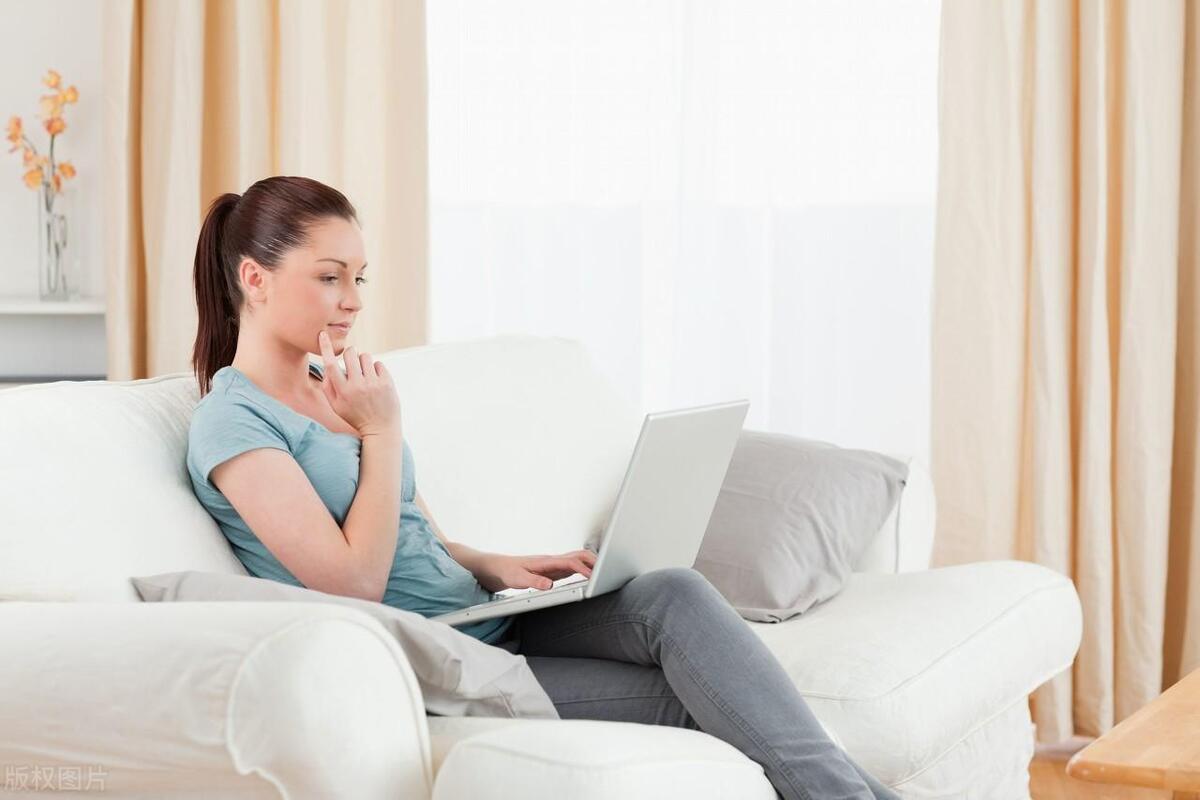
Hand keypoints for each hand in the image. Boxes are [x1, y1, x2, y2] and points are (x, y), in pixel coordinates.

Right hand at [316, 329, 400, 437]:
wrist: (380, 429)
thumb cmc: (355, 416)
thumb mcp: (336, 407)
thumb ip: (327, 387)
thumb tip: (327, 367)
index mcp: (342, 392)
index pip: (331, 365)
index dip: (325, 348)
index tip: (322, 335)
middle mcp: (357, 386)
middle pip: (350, 354)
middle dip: (350, 353)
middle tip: (352, 362)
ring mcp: (373, 384)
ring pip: (365, 356)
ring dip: (363, 362)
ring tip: (364, 374)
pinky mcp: (387, 383)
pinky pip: (378, 364)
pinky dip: (375, 369)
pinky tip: (375, 380)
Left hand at [475, 549, 596, 592]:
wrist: (500, 567)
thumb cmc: (508, 571)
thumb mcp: (517, 579)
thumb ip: (533, 582)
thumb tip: (549, 585)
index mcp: (547, 561)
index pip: (571, 562)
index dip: (584, 569)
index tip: (594, 577)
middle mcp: (553, 560)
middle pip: (580, 555)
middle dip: (595, 562)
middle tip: (608, 572)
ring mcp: (555, 564)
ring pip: (579, 559)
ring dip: (592, 564)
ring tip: (605, 574)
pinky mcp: (554, 570)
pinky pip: (574, 566)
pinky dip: (586, 569)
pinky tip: (590, 577)